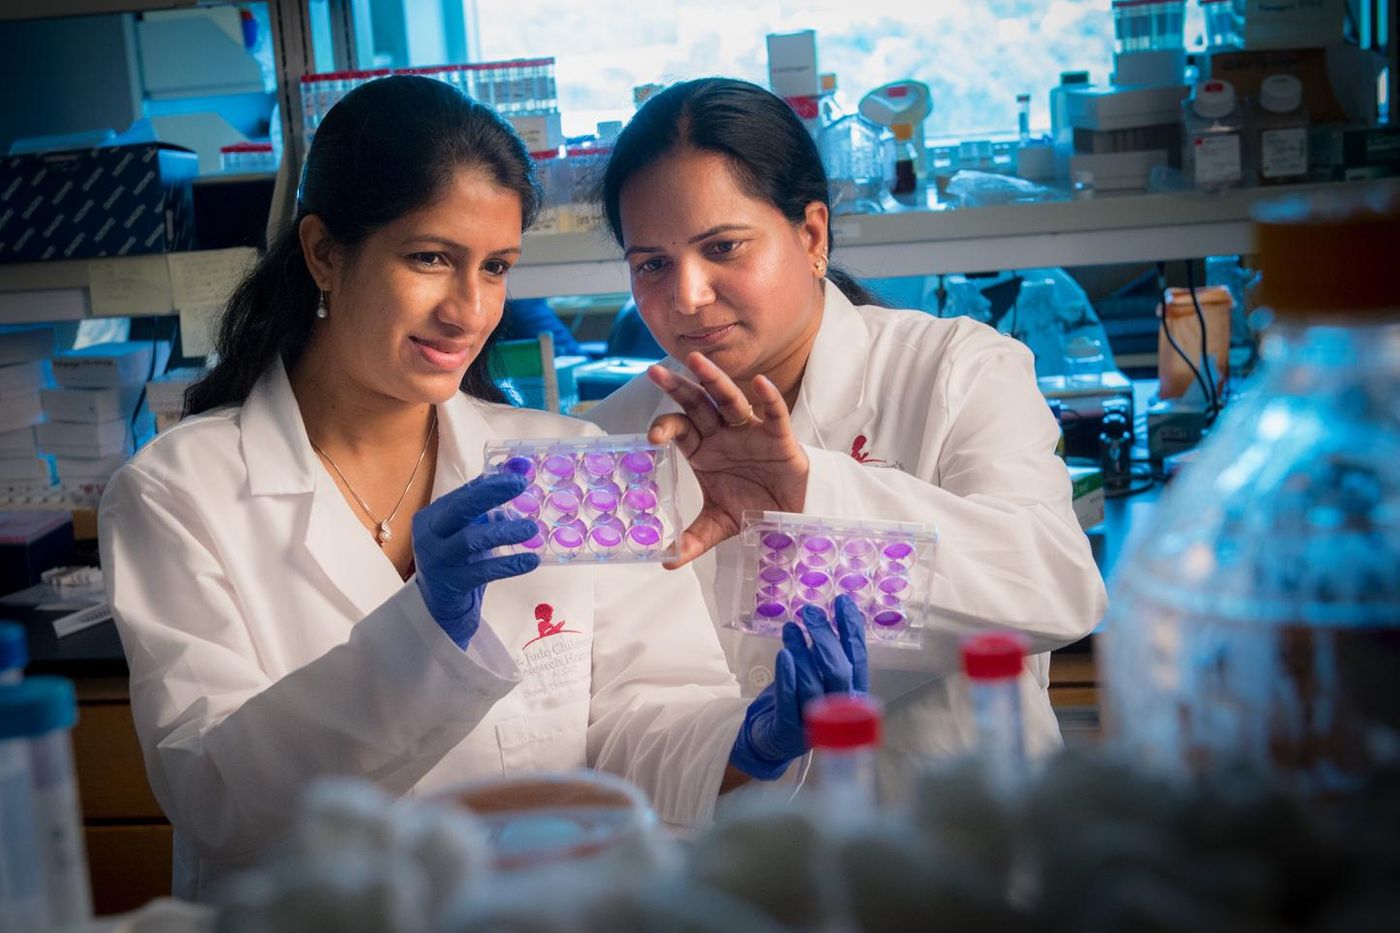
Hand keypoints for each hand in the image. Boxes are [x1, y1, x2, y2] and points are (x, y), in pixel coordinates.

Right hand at [412, 473, 540, 648]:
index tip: (518, 478)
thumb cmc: (458, 564)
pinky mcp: (450, 584)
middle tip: (521, 486)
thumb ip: (486, 512)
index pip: (462, 494)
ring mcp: (437, 560)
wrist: (437, 610)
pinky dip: (509, 564)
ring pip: (470, 540)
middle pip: (459, 509)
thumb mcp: (469, 534)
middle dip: (490, 494)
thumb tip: (513, 482)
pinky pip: (483, 571)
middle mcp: (429, 535)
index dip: (490, 484)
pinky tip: (530, 560)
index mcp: (432, 517)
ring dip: (503, 531)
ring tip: (531, 528)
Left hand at [647, 352, 809, 567]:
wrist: (789, 515)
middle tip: (656, 372)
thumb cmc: (751, 507)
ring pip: (730, 400)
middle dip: (678, 387)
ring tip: (699, 361)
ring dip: (714, 380)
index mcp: (702, 449)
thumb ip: (693, 539)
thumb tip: (666, 560)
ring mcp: (749, 432)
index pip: (678, 428)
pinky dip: (768, 399)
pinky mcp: (779, 437)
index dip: (665, 427)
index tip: (652, 437)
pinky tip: (760, 384)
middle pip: (697, 404)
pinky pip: (773, 414)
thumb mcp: (719, 525)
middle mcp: (722, 434)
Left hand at [729, 595, 869, 779]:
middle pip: (838, 672)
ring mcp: (815, 723)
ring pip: (813, 685)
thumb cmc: (800, 701)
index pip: (857, 658)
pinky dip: (788, 677)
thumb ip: (825, 654)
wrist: (775, 742)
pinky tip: (784, 654)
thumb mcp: (818, 676)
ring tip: (790, 628)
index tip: (842, 601)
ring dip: (803, 653)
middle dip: (826, 638)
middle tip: (811, 612)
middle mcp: (840, 711)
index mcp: (852, 694)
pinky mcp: (790, 730)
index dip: (851, 630)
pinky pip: (790, 701)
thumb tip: (825, 615)